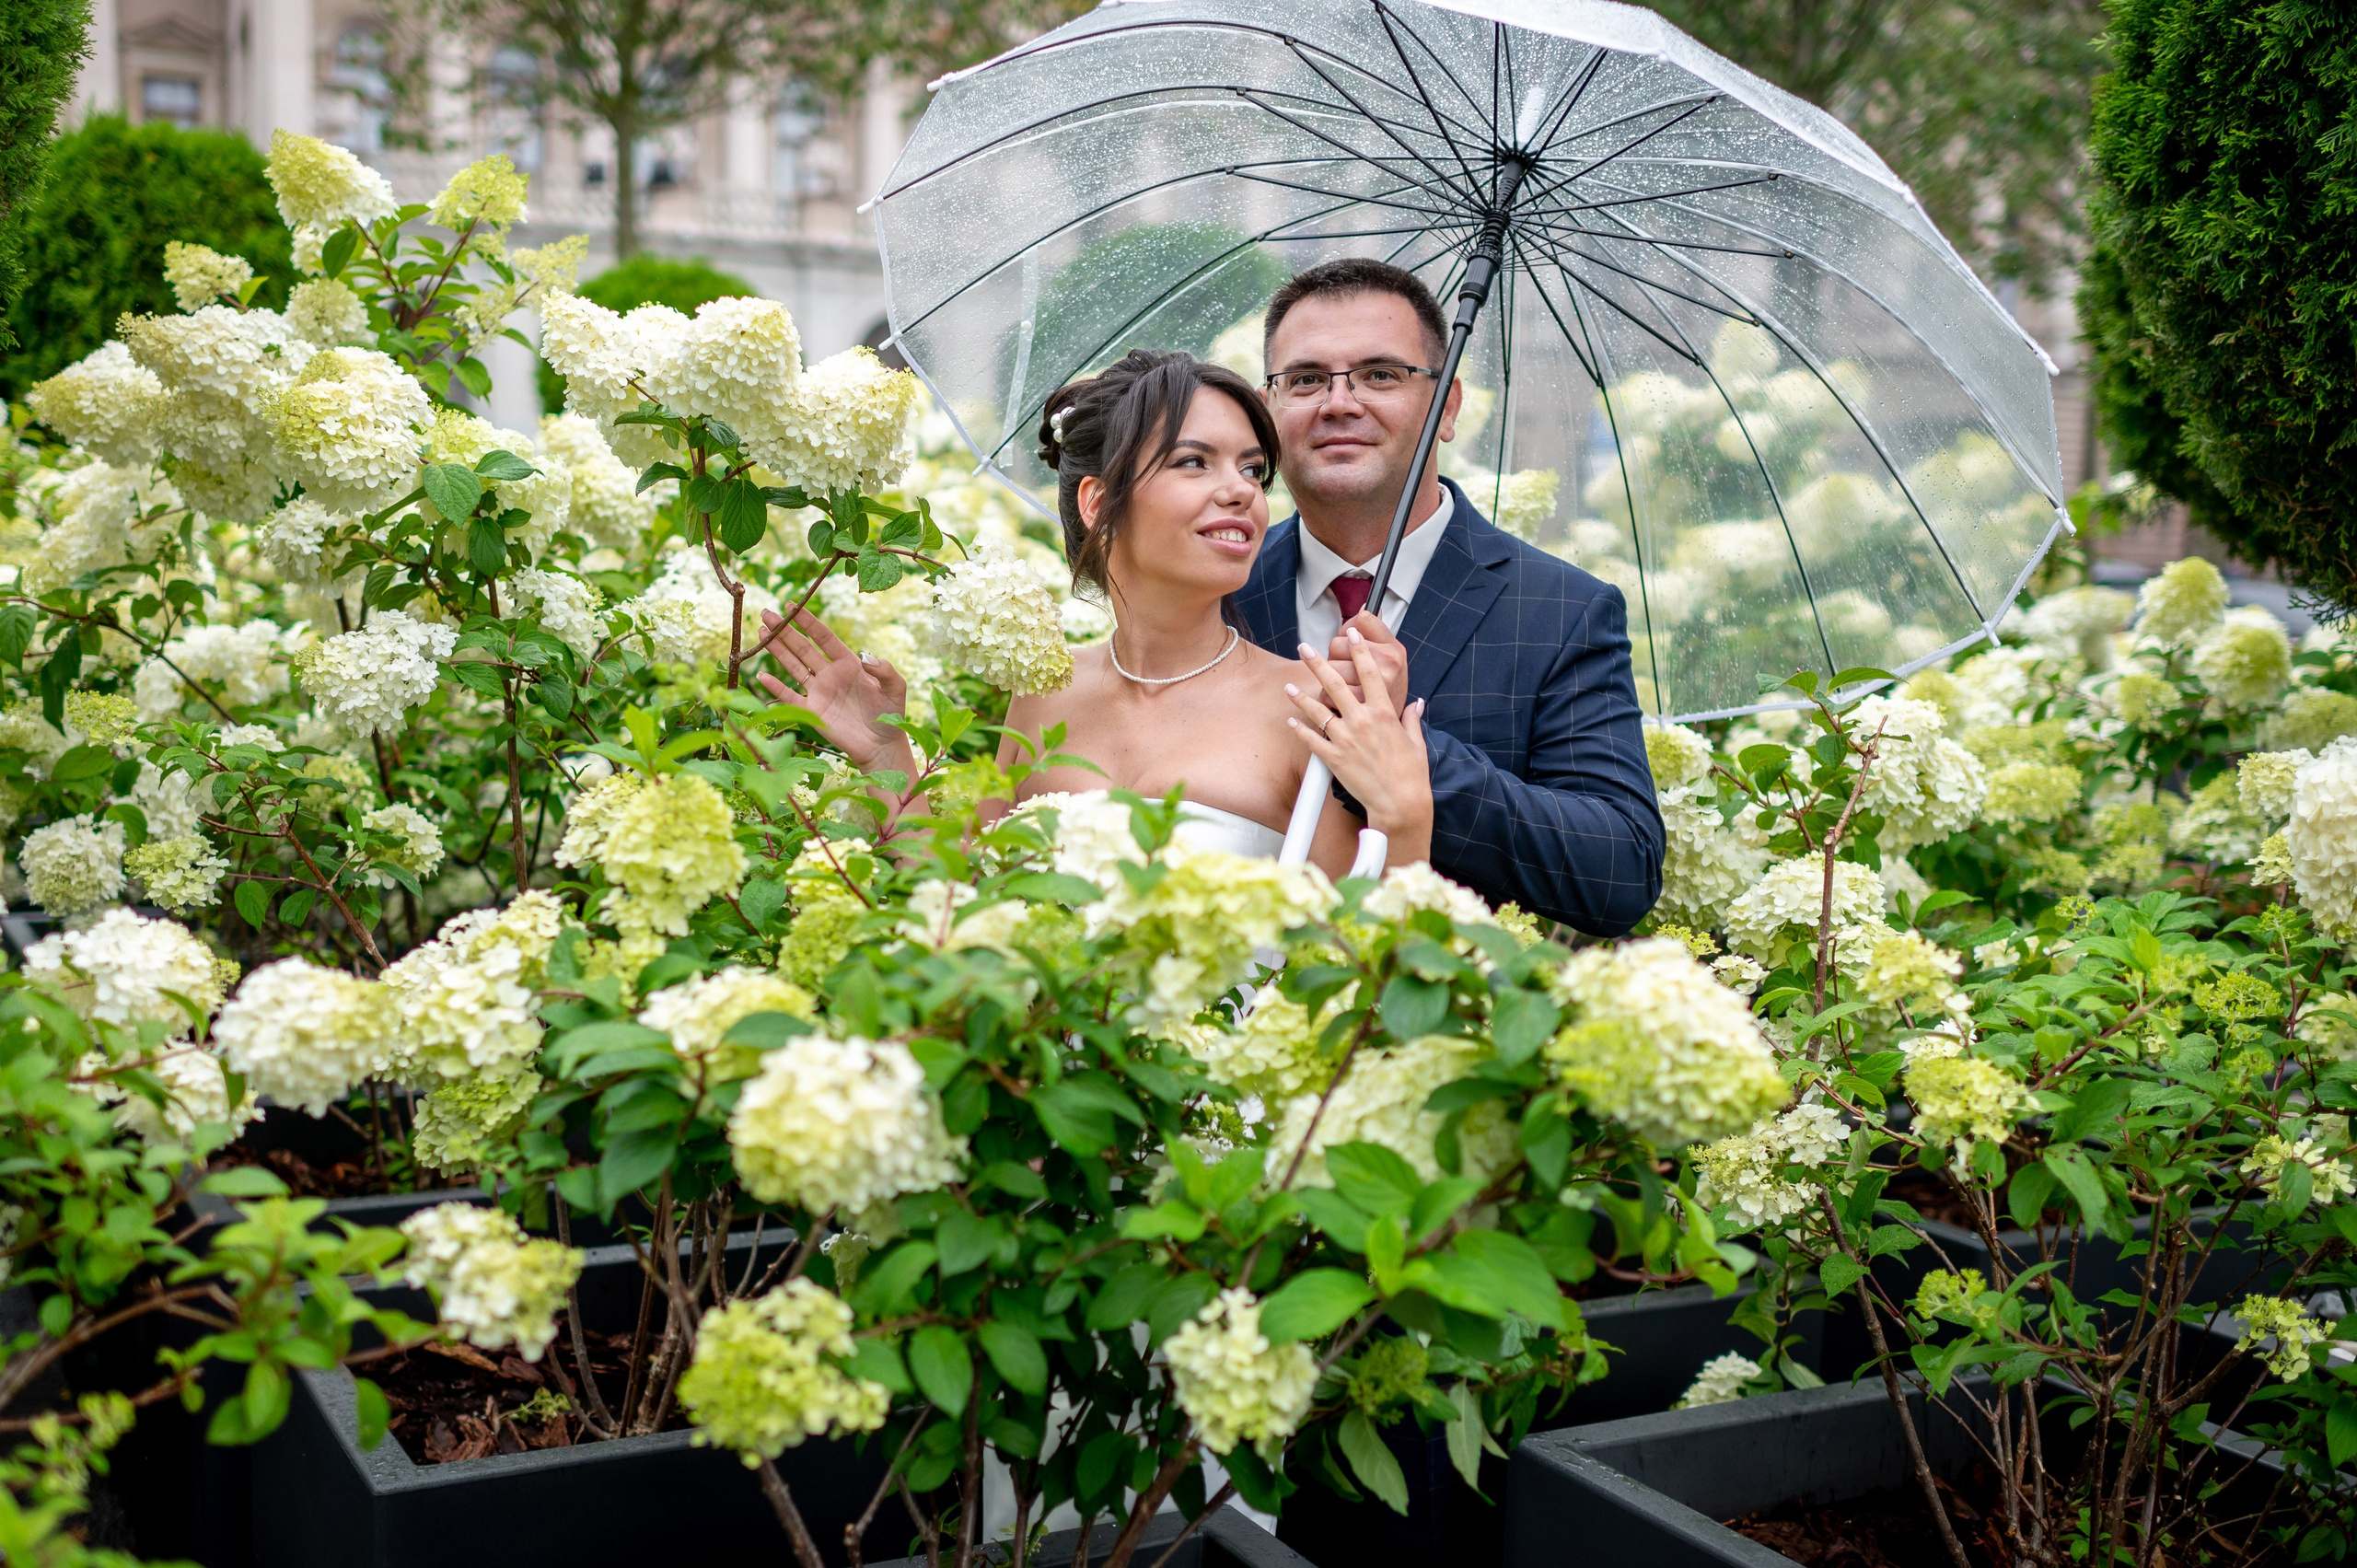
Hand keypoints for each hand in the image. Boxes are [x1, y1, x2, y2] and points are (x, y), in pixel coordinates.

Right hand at [752, 607, 912, 773]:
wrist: (881, 745)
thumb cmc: (890, 714)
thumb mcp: (895, 688)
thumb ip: (885, 670)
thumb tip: (867, 656)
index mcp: (848, 663)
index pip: (824, 637)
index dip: (808, 621)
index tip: (792, 605)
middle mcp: (830, 674)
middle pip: (802, 648)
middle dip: (784, 630)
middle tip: (766, 613)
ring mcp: (819, 692)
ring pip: (793, 666)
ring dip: (777, 650)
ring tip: (761, 632)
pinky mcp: (812, 712)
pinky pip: (790, 696)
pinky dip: (776, 687)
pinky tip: (762, 676)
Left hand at [1288, 631, 1431, 863]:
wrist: (1400, 803)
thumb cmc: (1411, 773)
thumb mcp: (1416, 741)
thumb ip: (1412, 718)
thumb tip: (1416, 703)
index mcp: (1383, 713)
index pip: (1370, 673)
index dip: (1360, 650)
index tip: (1351, 632)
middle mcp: (1362, 721)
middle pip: (1335, 684)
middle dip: (1318, 663)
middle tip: (1304, 647)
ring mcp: (1346, 739)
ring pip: (1317, 711)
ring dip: (1301, 697)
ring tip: (1289, 686)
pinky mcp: (1334, 759)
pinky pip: (1312, 741)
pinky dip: (1301, 731)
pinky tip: (1291, 722)